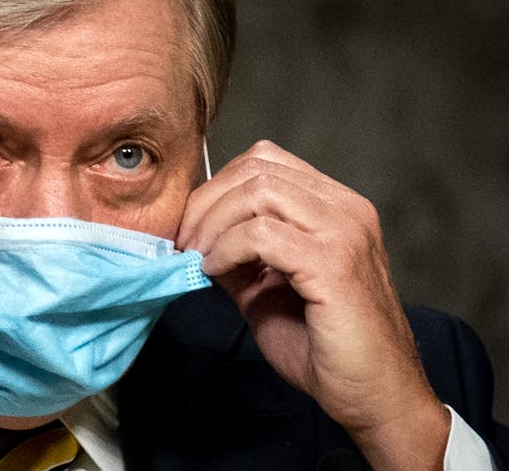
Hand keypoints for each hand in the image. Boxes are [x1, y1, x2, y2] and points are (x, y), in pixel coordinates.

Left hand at [179, 140, 448, 469]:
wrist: (375, 396)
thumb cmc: (327, 348)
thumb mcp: (268, 289)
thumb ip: (238, 255)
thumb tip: (195, 237)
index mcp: (335, 208)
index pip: (265, 162)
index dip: (217, 188)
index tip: (189, 227)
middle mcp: (346, 209)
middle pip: (257, 168)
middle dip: (206, 203)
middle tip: (183, 242)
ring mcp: (344, 232)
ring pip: (258, 192)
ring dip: (212, 224)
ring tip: (197, 258)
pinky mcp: (334, 263)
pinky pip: (261, 233)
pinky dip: (226, 248)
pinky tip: (214, 272)